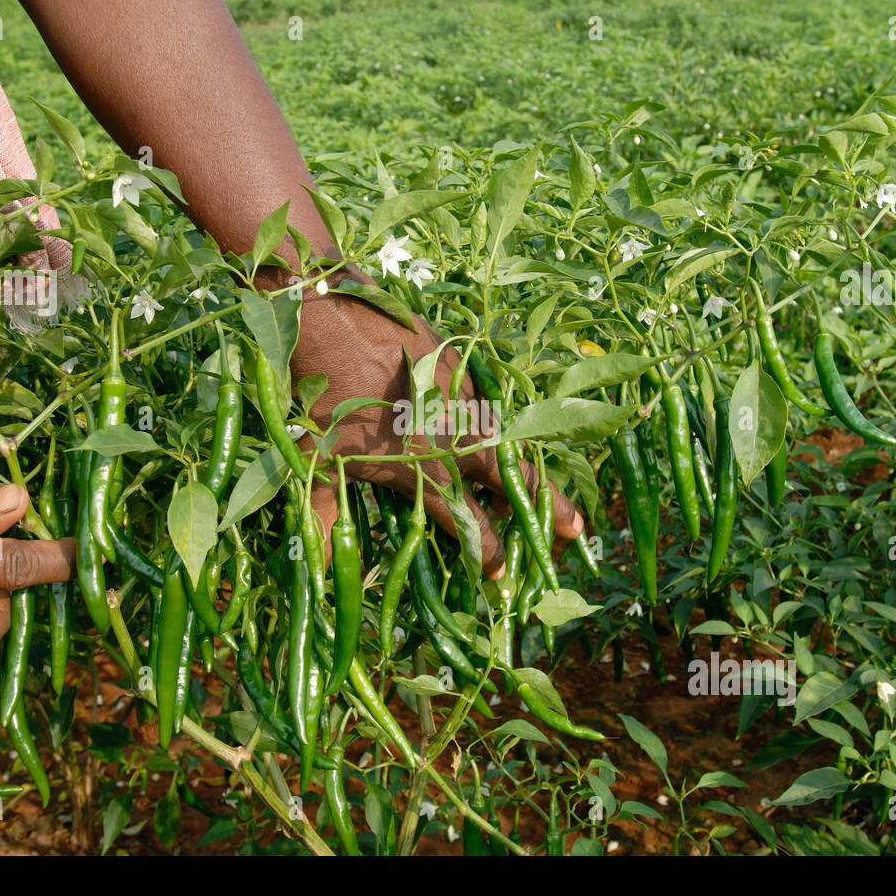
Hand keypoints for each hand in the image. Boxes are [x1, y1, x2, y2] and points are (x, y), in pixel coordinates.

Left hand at [290, 289, 583, 574]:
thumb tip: (317, 566)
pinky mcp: (458, 361)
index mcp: (426, 471)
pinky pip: (485, 399)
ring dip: (521, 464)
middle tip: (579, 530)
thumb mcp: (317, 461)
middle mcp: (457, 438)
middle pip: (517, 480)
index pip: (469, 524)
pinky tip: (487, 426)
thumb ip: (324, 517)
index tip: (503, 576)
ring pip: (507, 438)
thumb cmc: (319, 396)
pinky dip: (492, 421)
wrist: (328, 319)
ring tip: (535, 484)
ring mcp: (463, 397)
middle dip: (551, 508)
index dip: (487, 553)